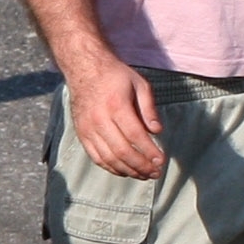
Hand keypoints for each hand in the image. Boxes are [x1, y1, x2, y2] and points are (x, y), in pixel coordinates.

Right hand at [64, 56, 167, 180]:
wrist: (84, 68)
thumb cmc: (115, 75)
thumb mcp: (139, 84)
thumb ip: (149, 107)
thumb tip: (157, 131)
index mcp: (116, 105)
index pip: (136, 136)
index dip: (149, 152)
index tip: (161, 161)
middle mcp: (100, 119)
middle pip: (122, 151)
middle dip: (141, 166)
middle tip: (156, 173)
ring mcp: (88, 128)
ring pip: (108, 158)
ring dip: (128, 171)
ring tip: (143, 175)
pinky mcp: (82, 134)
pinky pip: (96, 157)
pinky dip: (111, 168)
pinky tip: (125, 171)